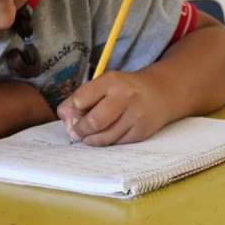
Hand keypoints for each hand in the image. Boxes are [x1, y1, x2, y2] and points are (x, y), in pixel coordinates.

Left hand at [56, 69, 173, 145]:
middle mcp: (125, 96)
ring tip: (89, 136)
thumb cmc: (123, 89)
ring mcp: (136, 115)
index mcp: (111, 81)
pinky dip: (107, 143)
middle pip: (94, 122)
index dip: (73, 111)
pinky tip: (106, 136)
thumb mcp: (103, 84)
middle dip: (80, 131)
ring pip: (105, 138)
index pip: (80, 100)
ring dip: (91, 140)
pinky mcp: (142, 131)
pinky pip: (117, 144)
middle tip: (77, 132)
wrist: (159, 93)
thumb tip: (64, 119)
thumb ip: (80, 98)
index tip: (74, 114)